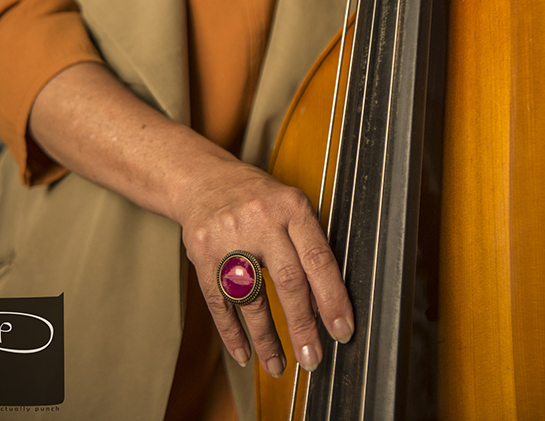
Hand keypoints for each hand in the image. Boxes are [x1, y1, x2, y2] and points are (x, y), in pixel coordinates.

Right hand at [177, 149, 353, 377]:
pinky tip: (245, 354)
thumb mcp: (289, 206)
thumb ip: (307, 245)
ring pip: (252, 298)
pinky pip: (220, 302)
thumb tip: (325, 303)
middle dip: (303, 326)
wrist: (203, 179)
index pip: (318, 259)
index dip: (333, 299)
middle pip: (288, 281)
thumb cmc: (256, 198)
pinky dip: (233, 333)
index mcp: (291, 206)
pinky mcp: (202, 253)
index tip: (342, 331)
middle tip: (313, 358)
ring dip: (268, 340)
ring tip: (279, 366)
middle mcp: (261, 219)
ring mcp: (229, 236)